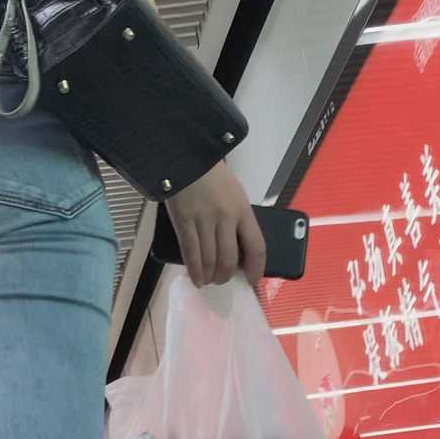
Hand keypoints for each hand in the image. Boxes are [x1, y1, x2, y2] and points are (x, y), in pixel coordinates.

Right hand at [166, 164, 265, 288]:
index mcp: (243, 210)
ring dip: (210, 275)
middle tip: (222, 280)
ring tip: (208, 280)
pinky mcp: (183, 221)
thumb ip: (237, 219)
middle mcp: (226, 218)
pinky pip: (190, 252)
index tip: (251, 280)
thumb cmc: (213, 177)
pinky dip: (194, 269)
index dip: (256, 268)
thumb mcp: (234, 195)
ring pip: (209, 259)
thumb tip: (236, 249)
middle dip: (225, 276)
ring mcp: (204, 220)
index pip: (256, 247)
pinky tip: (196, 278)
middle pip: (229, 259)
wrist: (186, 158)